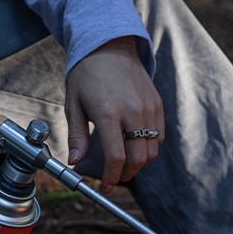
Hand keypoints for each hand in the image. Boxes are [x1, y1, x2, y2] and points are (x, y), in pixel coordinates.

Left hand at [65, 36, 164, 193]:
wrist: (110, 46)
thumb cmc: (87, 74)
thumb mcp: (74, 104)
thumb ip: (76, 136)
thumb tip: (75, 162)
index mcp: (108, 112)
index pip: (116, 157)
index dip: (111, 177)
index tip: (105, 187)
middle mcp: (133, 111)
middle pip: (138, 159)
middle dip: (125, 174)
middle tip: (114, 178)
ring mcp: (149, 108)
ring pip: (151, 151)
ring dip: (139, 163)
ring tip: (124, 163)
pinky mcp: (157, 105)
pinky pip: (159, 137)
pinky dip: (149, 148)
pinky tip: (135, 146)